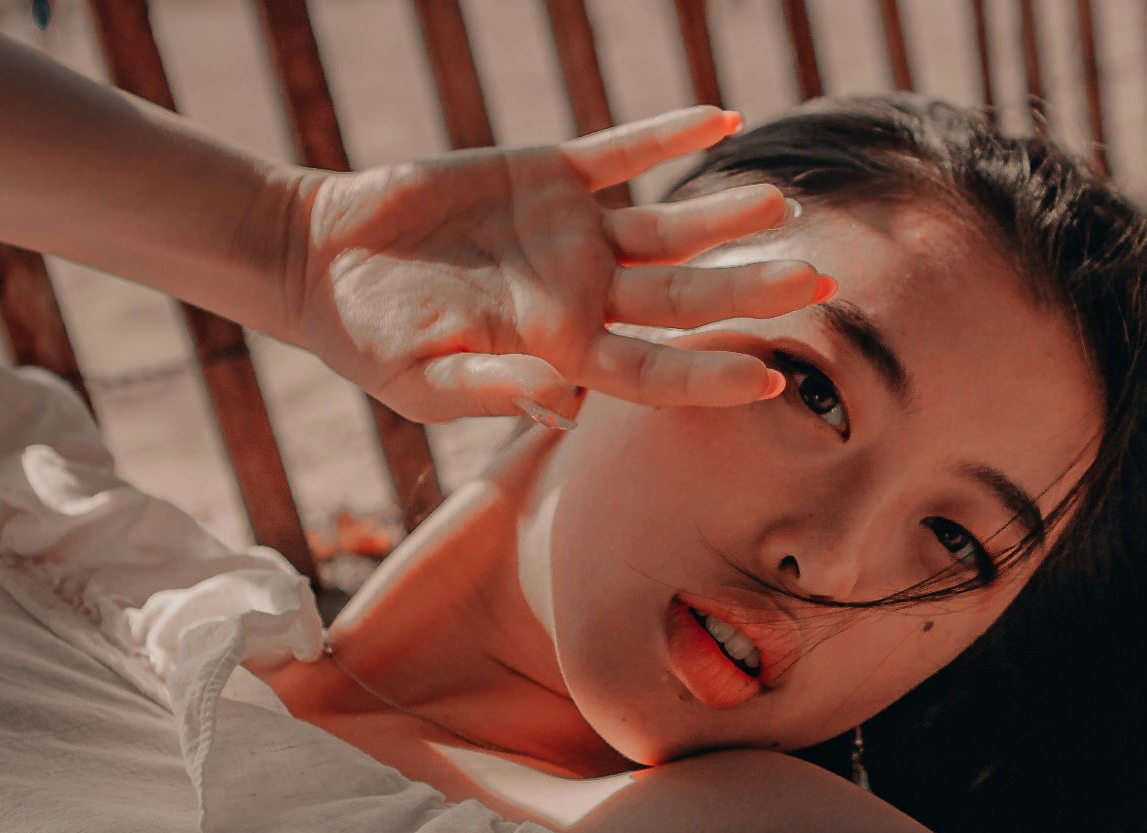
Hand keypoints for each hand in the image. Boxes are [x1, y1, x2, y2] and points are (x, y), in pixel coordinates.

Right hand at [277, 107, 827, 423]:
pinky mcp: (550, 176)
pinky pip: (621, 152)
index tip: (771, 379)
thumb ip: (492, 389)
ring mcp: (573, 234)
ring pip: (669, 227)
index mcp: (562, 351)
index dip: (710, 376)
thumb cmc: (370, 335)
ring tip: (781, 202)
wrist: (324, 259)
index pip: (654, 371)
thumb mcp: (422, 377)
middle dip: (752, 292)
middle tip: (822, 281)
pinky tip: (720, 116)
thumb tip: (561, 401)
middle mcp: (585, 294)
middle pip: (685, 297)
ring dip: (724, 214)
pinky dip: (666, 132)